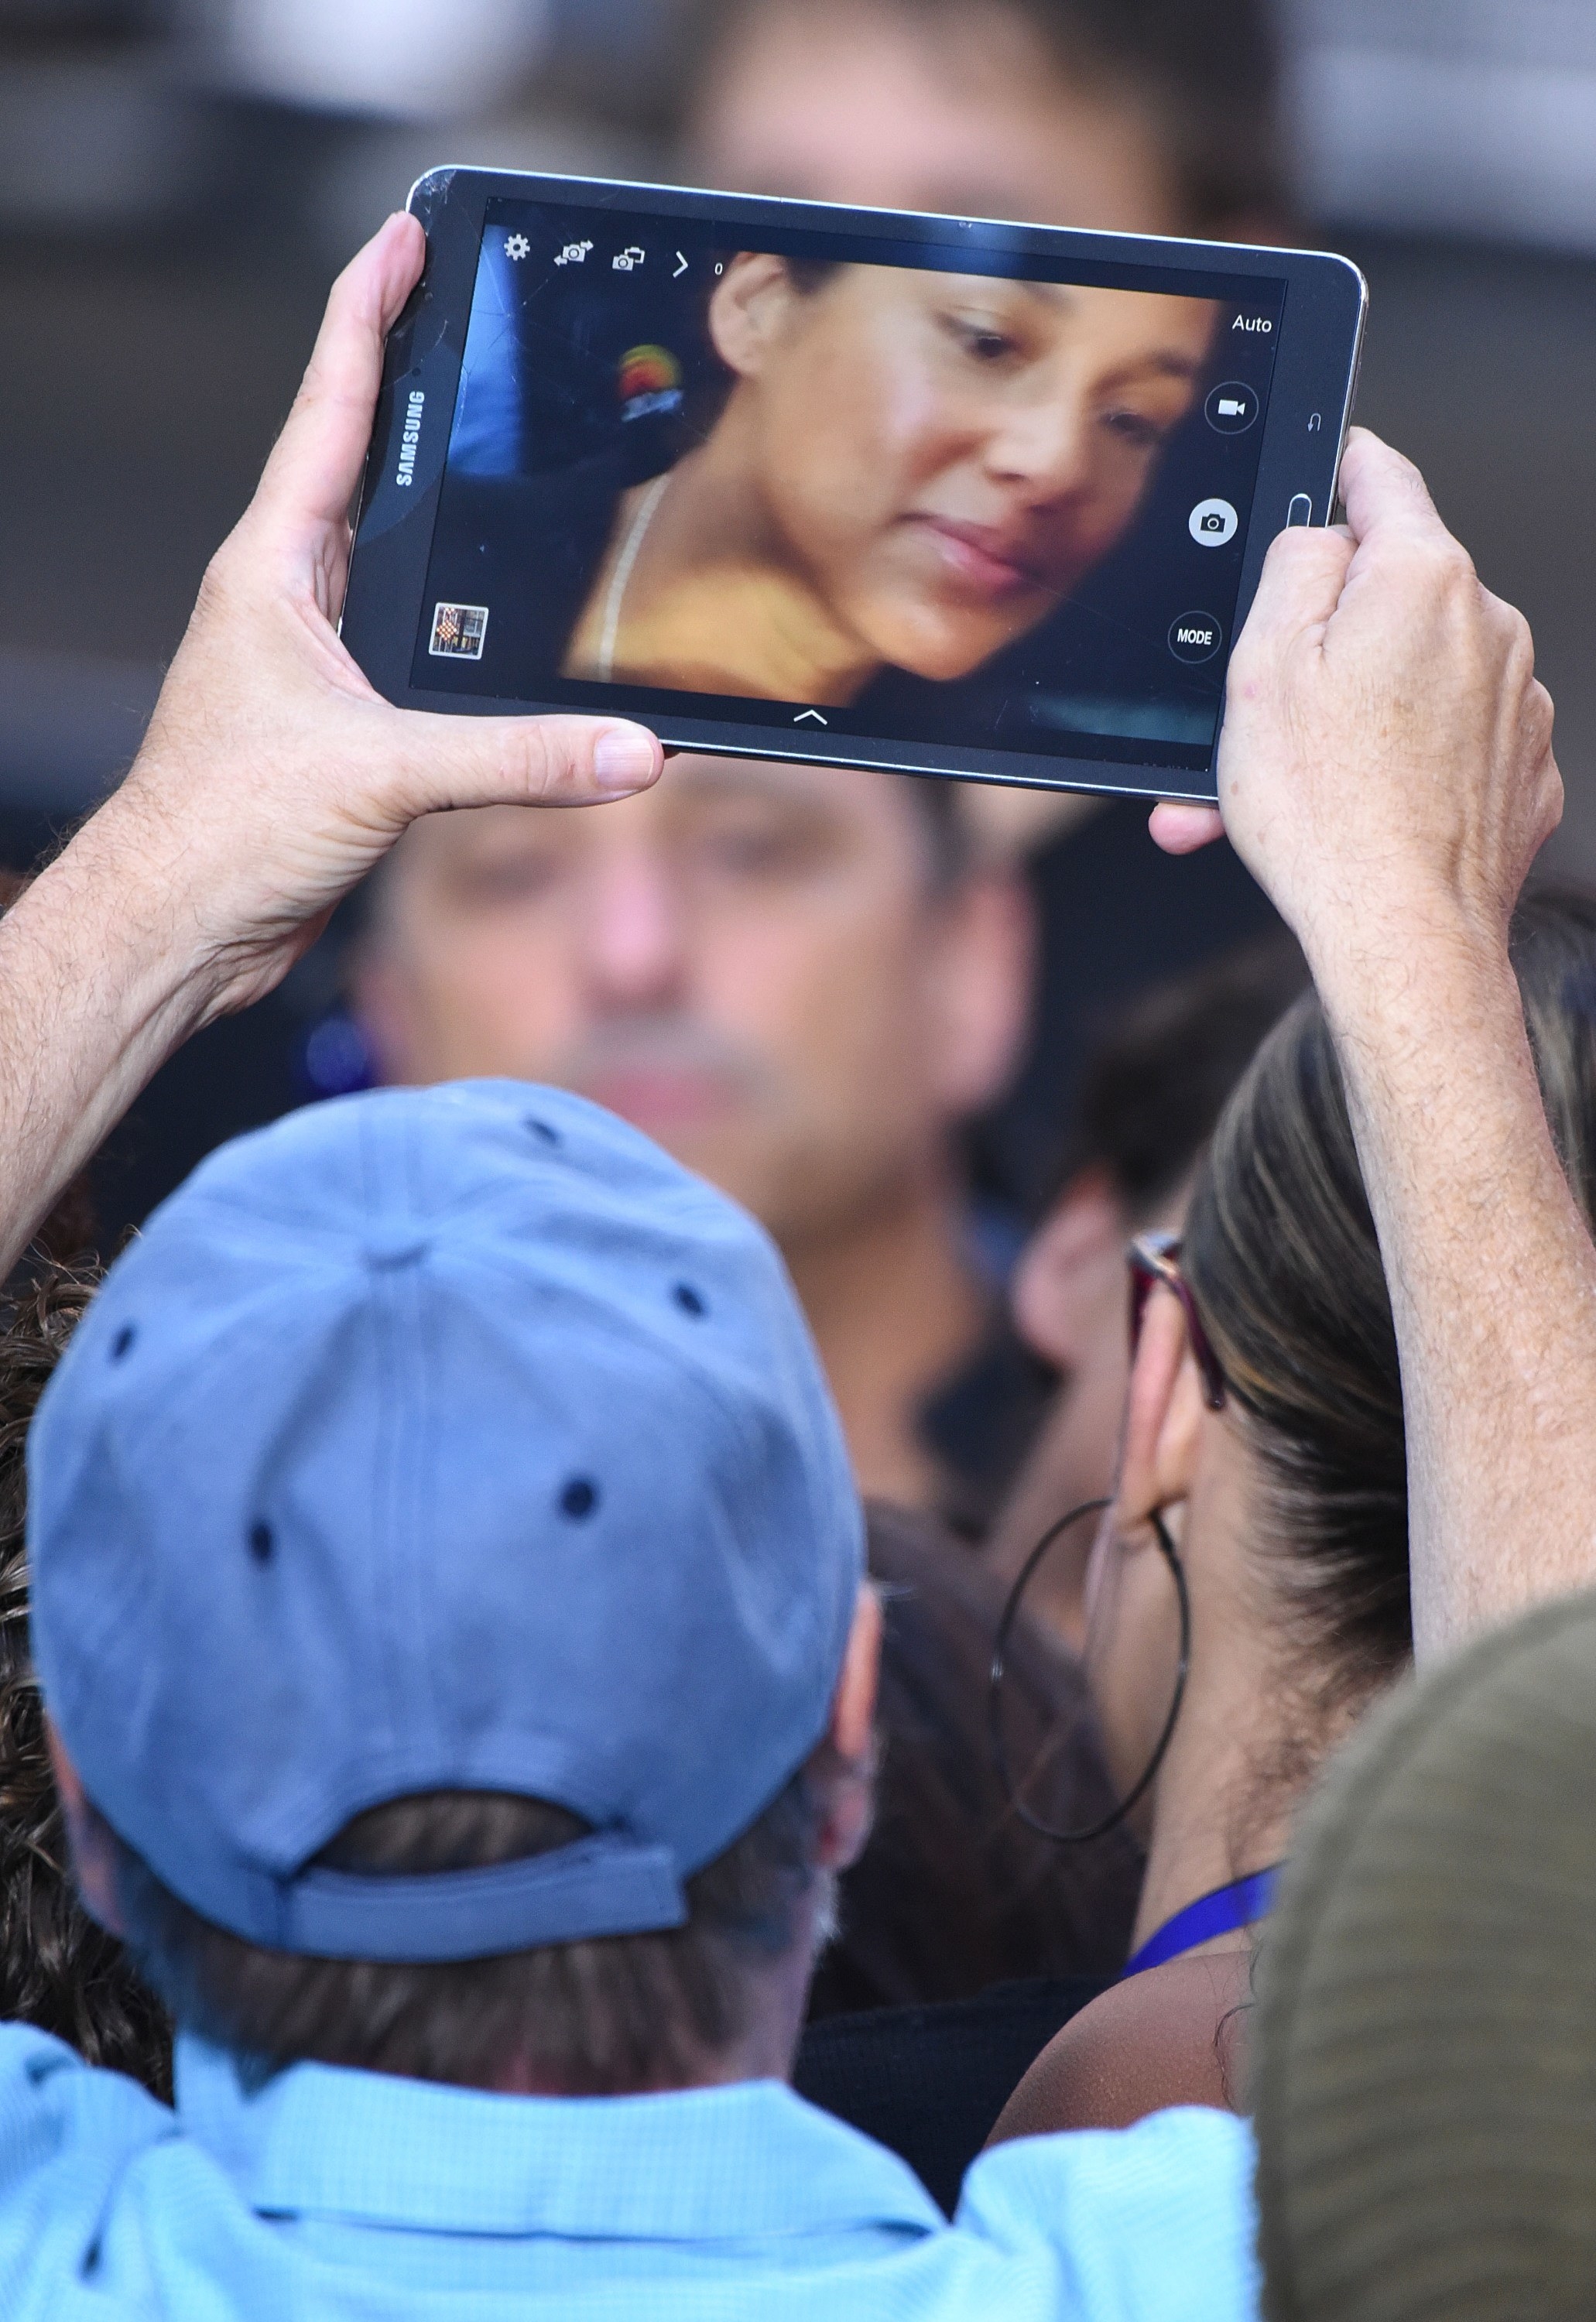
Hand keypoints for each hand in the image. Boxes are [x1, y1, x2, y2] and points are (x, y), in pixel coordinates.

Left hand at [86, 212, 662, 1024]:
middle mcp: (289, 597)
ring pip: (390, 552)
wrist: (175, 928)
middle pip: (364, 456)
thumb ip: (514, 757)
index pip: (332, 405)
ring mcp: (313, 658)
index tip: (410, 233)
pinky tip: (501, 610)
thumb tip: (628, 749)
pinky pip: (414, 642)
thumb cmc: (218, 832)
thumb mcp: (379, 777)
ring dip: (438, 494)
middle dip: (417, 376)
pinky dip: (458, 609)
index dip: (371, 308)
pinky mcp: (341, 722)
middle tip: (471, 303)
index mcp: (273, 568)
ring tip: (499, 431)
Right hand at [1150, 430, 1559, 980]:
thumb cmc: (1328, 817)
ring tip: (1287, 787)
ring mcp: (1513, 698)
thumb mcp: (1261, 666)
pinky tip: (1350, 811)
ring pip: (1412, 679)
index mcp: (1421, 579)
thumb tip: (1319, 538)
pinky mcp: (1520, 767)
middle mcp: (1486, 624)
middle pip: (1389, 599)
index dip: (1342, 469)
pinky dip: (1396, 764)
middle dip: (1321, 642)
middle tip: (1259, 707)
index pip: (1382, 478)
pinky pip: (1446, 741)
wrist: (1402, 935)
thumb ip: (1293, 567)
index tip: (1330, 468)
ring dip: (1347, 716)